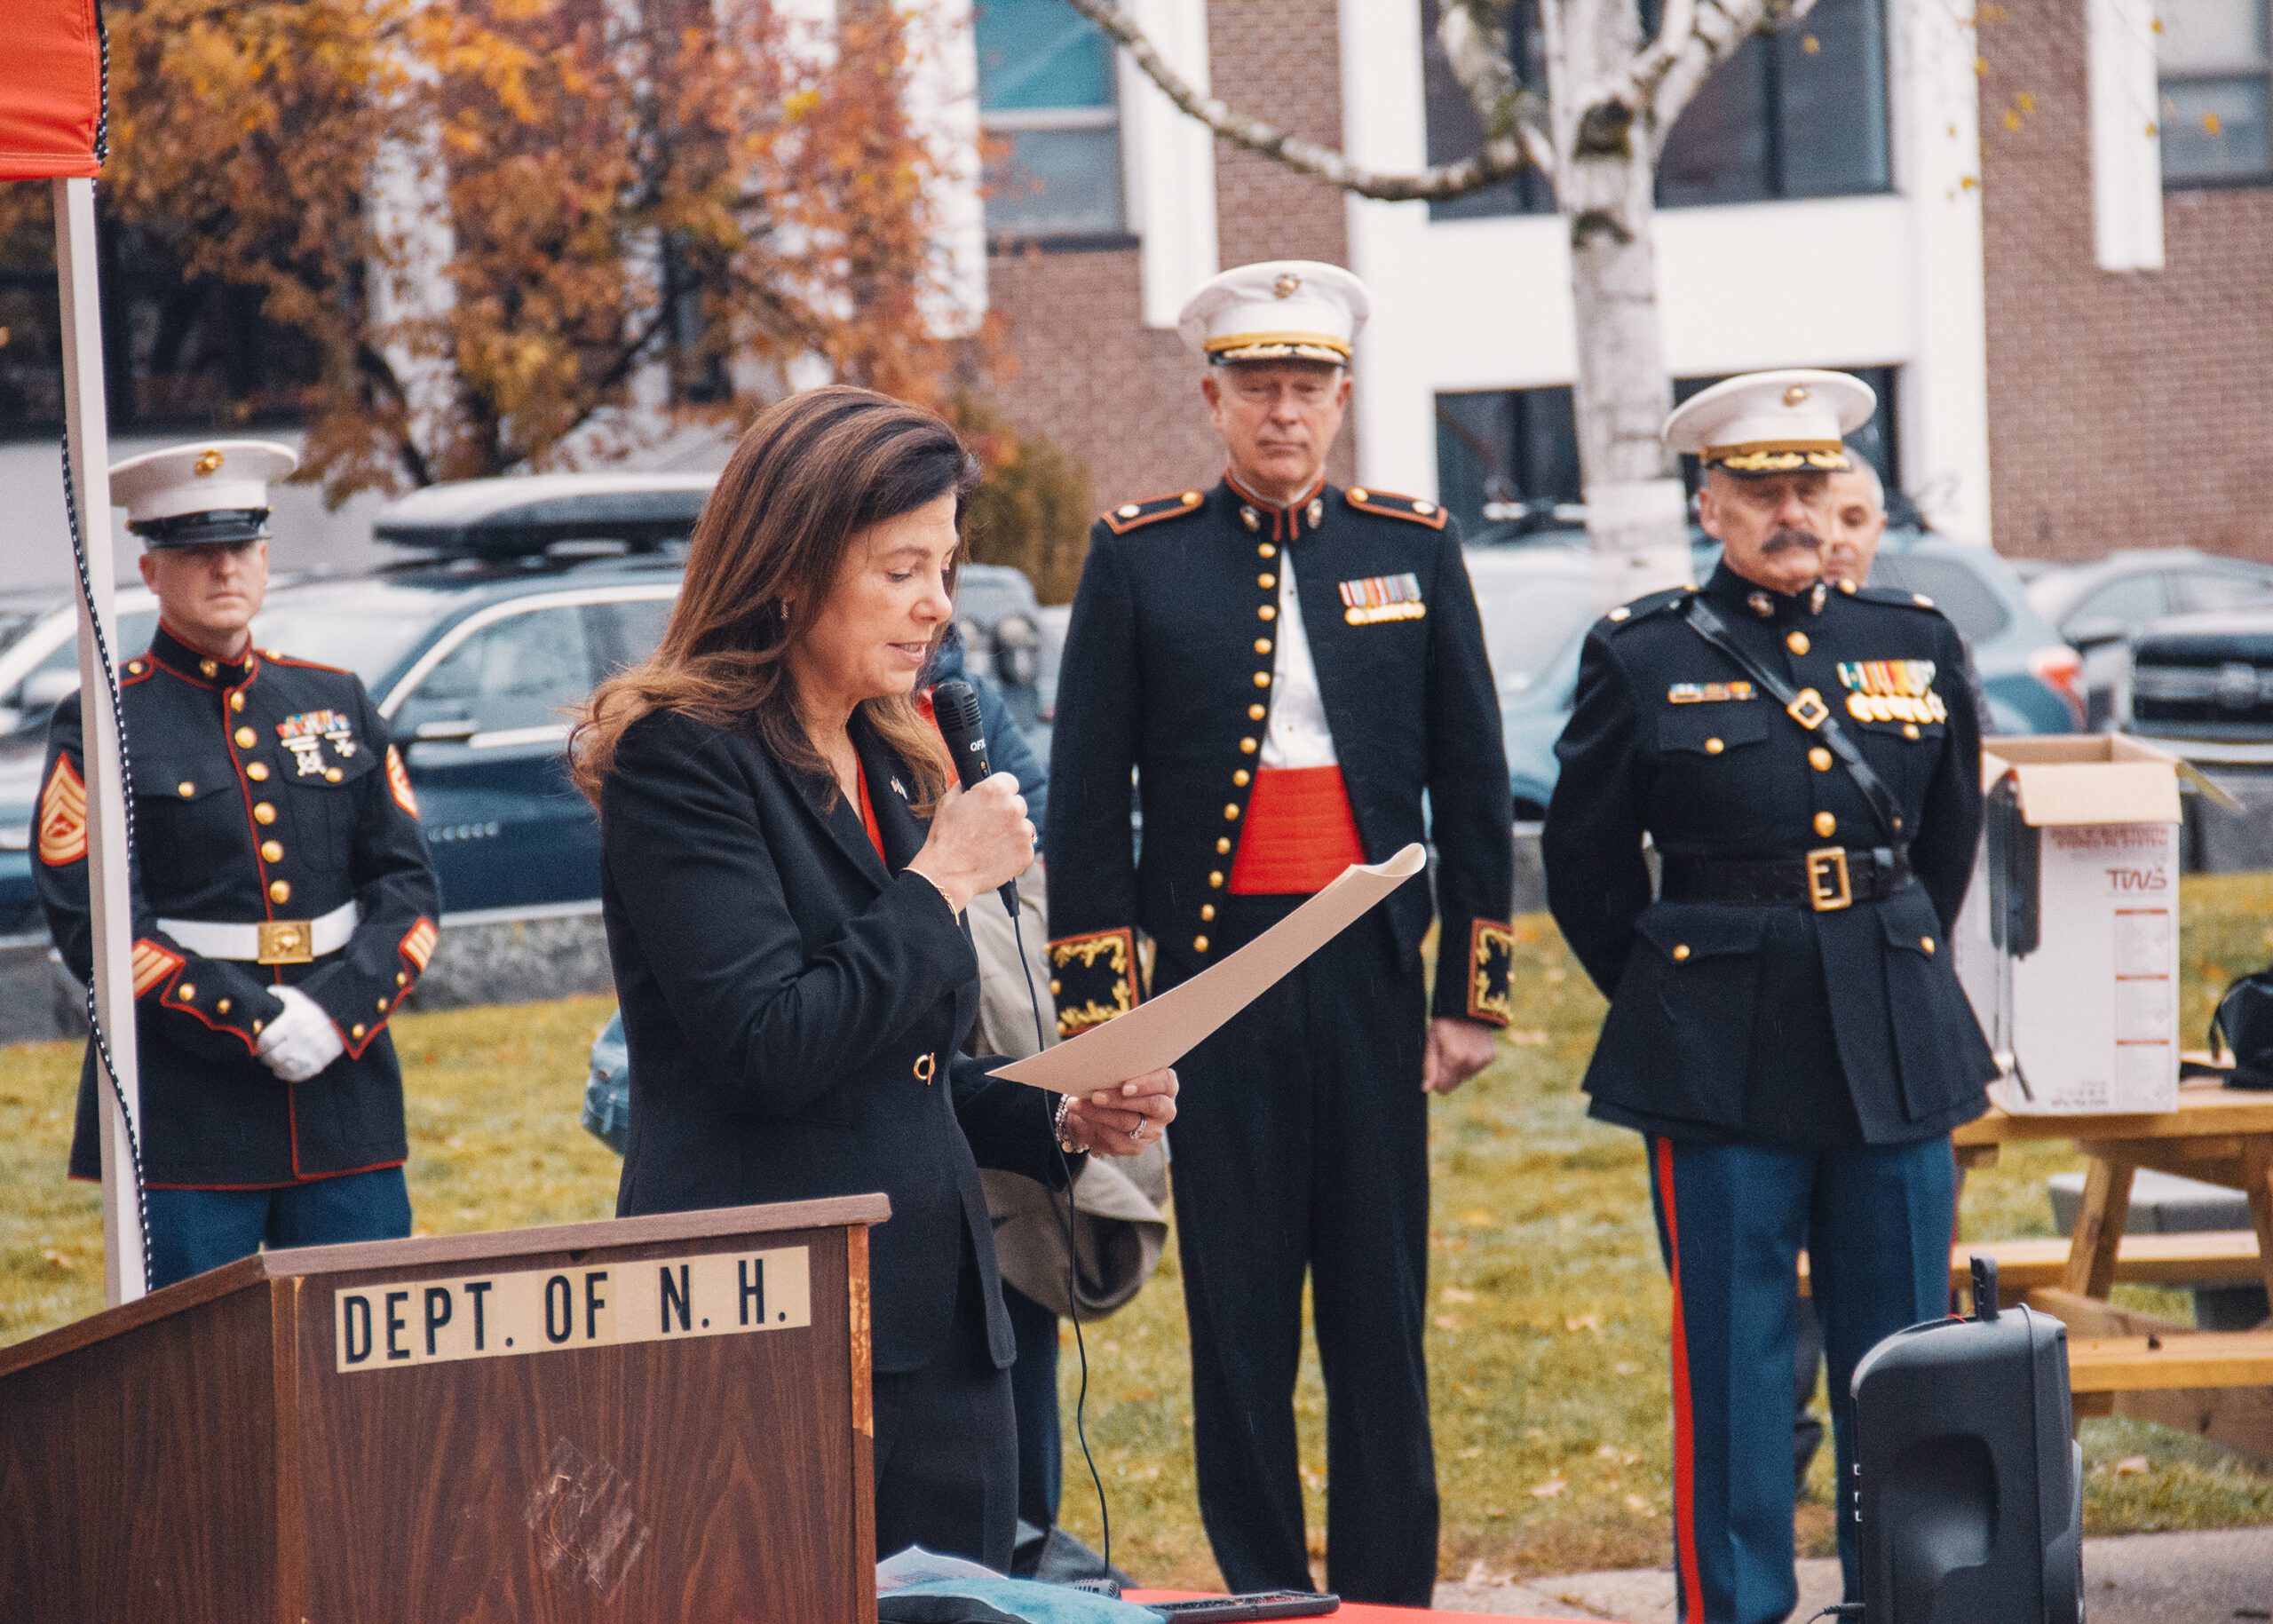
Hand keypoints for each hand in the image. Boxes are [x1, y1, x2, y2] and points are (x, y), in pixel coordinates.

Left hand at [257, 985, 345, 1082]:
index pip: (265, 1041)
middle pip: (272, 1057)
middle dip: (265, 1057)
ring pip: (283, 1068)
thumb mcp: (299, 997)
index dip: (259, 1046)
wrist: (346, 1019)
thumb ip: (280, 994)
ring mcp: (310, 1053)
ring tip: (275, 1063)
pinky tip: (283, 1070)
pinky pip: (297, 1075)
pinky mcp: (319, 1063)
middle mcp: (300, 1039)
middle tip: (265, 1055)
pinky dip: (287, 1075)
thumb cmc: (318, 1008)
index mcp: (292, 1022)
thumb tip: (267, 992)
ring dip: (275, 1067)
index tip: (259, 1046)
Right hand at [906, 773, 1034, 913]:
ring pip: (1023, 826)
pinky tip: (995, 855)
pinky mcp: (1027, 853)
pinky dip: (1013, 851)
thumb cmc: (945, 837)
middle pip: (1017, 804)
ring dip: (1012, 832)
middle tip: (987, 826)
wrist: (948, 873)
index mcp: (995, 790)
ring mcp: (1023, 831)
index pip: (1009, 782)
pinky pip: (1024, 847)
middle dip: (1005, 812)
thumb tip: (967, 782)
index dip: (999, 791)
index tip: (993, 801)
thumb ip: (963, 788)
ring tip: (989, 844)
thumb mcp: (948, 802)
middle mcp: (1013, 808)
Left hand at [1059, 1067, 1177, 1156]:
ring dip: (1099, 1114)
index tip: (1125, 1086)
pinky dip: (1095, 1125)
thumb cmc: (1116, 1083)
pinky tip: (1082, 1117)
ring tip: (1077, 1105)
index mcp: (1166, 1086)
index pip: (1165, 1081)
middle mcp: (1165, 1110)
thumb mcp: (1119, 1073)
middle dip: (1119, 1100)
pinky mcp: (1136, 1147)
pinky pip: (1116, 1139)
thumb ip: (1118, 1069)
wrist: (1102, 1110)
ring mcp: (1153, 1131)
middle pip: (1149, 1105)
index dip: (1146, 1084)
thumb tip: (1099, 1065)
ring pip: (1127, 1123)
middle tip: (1095, 1096)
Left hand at [1421, 1017, 1496, 1093]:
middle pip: (1455, 1084)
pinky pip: (1476, 1068)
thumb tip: (1426, 1088)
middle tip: (1446, 1053)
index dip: (1436, 1080)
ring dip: (1460, 1067)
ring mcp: (1483, 1059)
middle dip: (1448, 1074)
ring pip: (1466, 1077)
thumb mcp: (1431, 1041)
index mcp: (1454, 1058)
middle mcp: (1471, 1061)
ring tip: (1459, 1046)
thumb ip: (1429, 1066)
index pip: (1444, 1088)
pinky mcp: (1491, 1056)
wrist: (1469, 1007)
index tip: (1435, 1066)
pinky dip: (1471, 1061)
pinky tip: (1469, 1046)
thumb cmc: (1445, 1023)